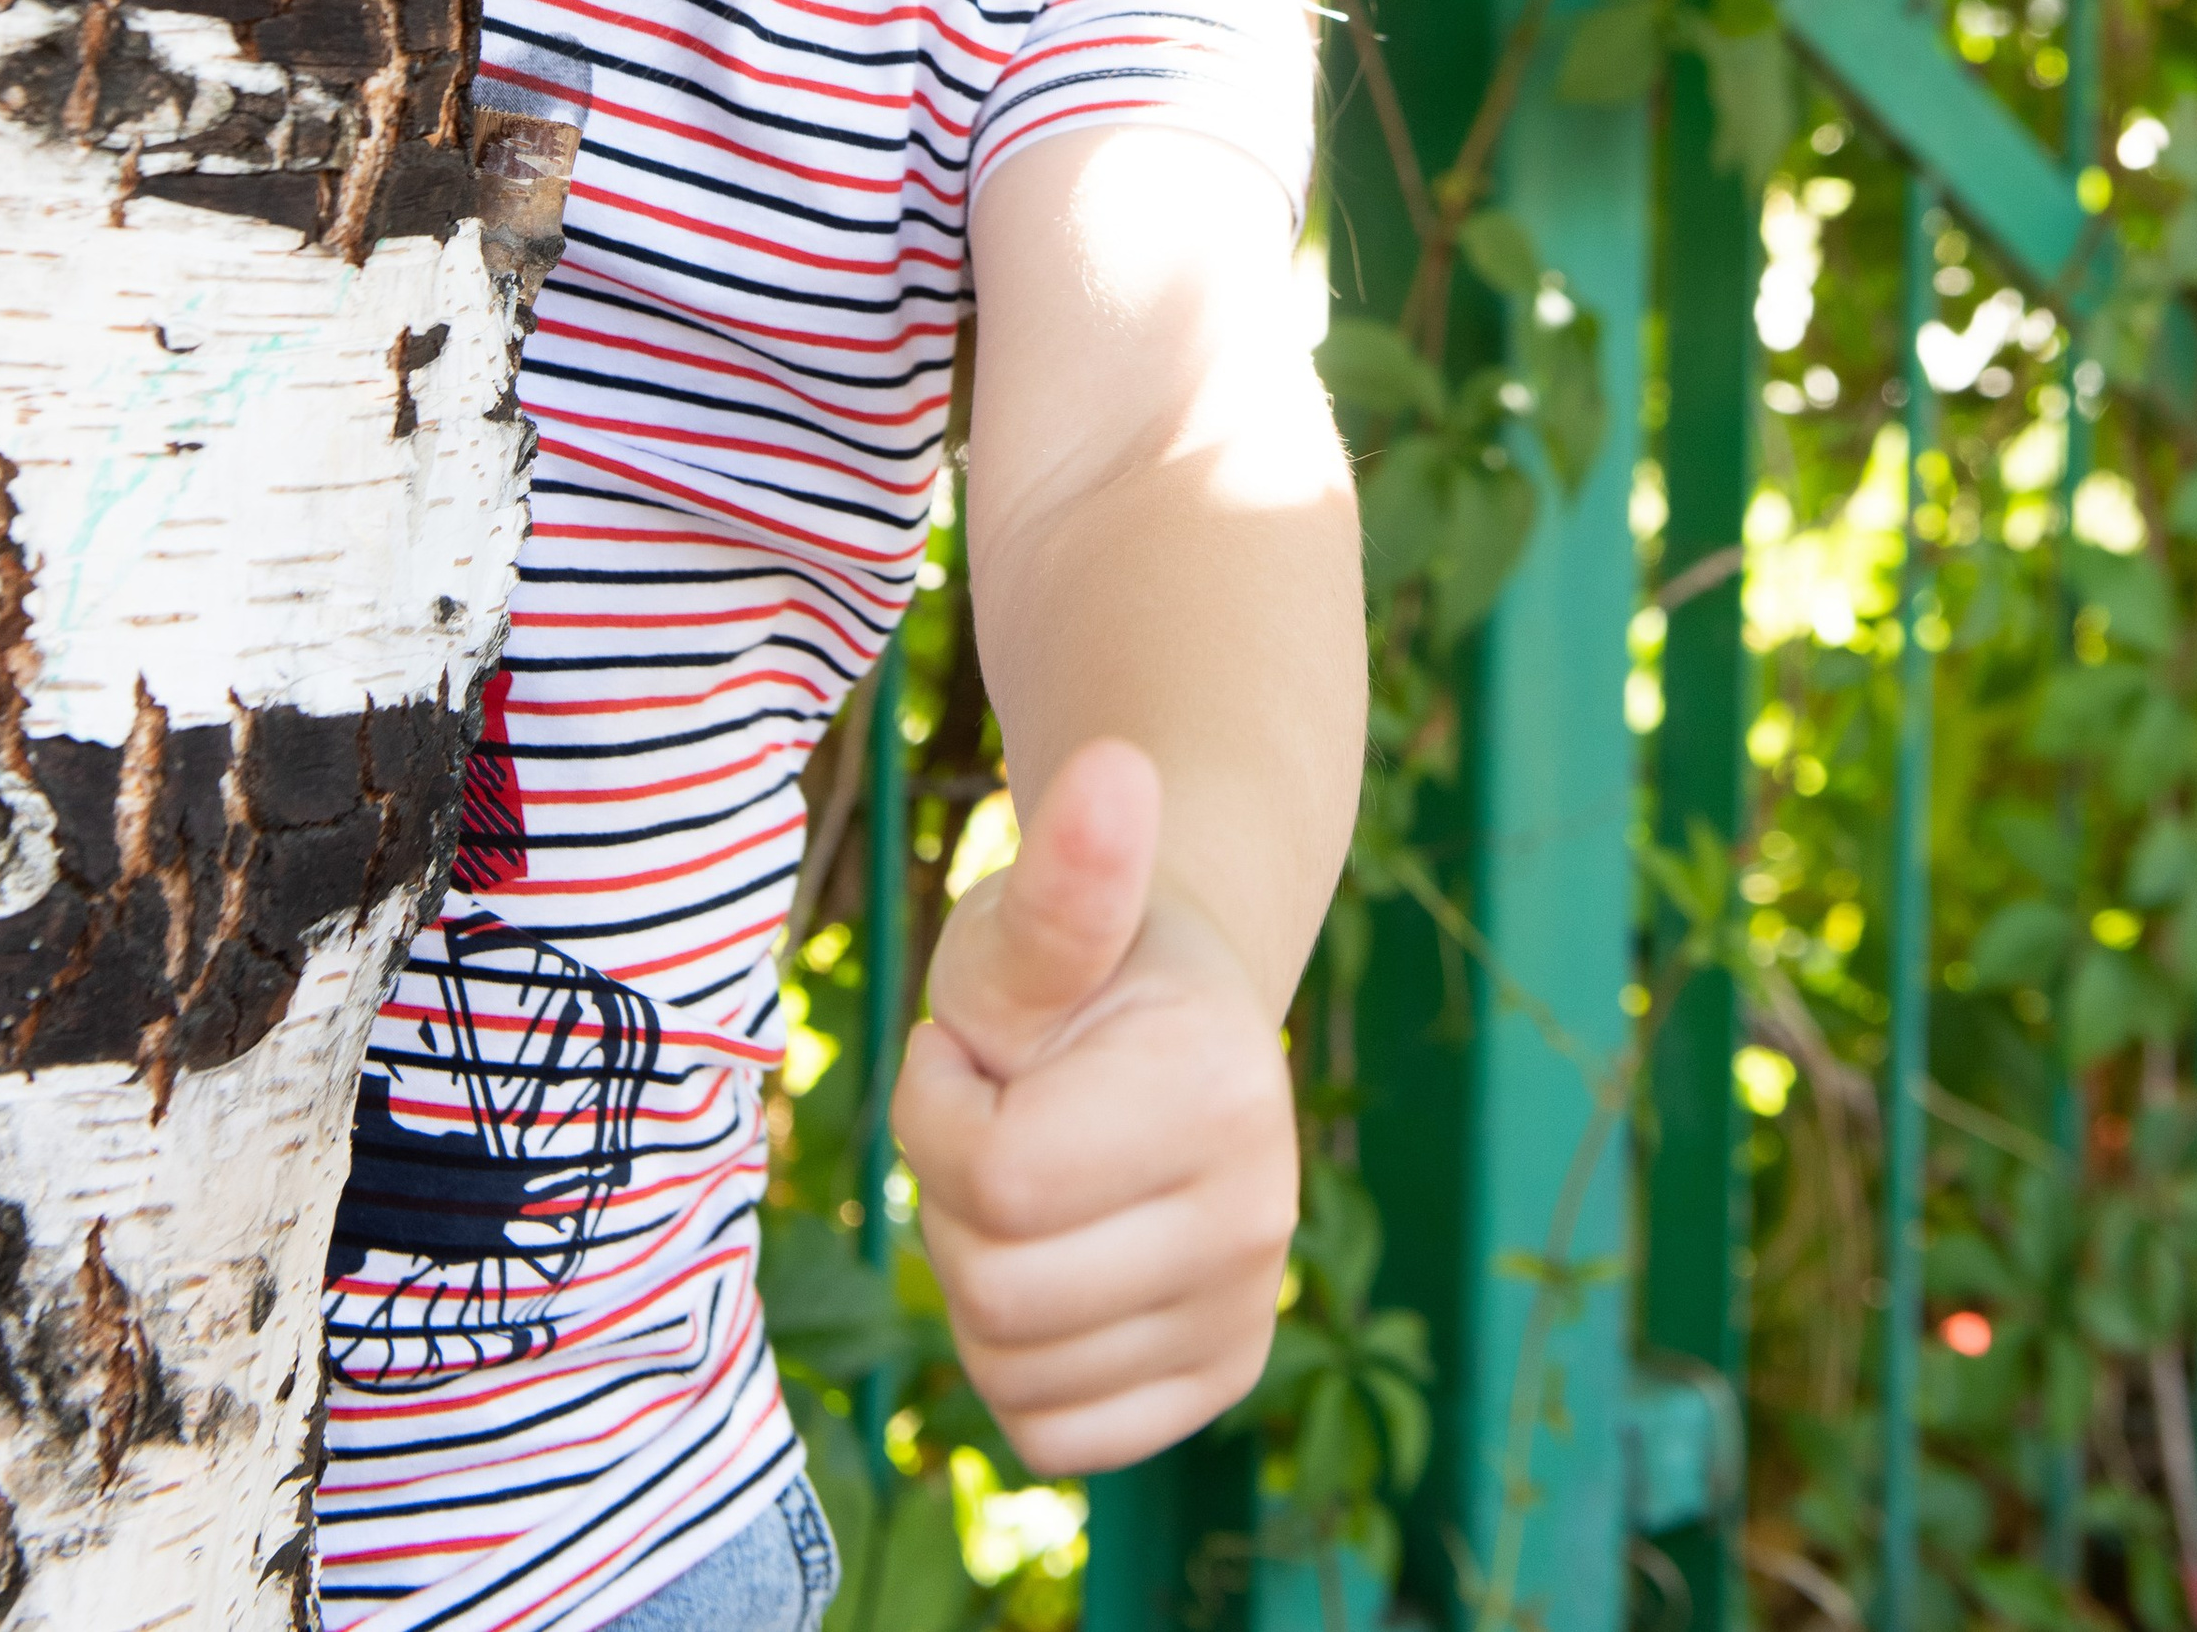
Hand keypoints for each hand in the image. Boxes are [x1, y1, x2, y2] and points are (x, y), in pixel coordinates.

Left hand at [893, 739, 1297, 1474]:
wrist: (1166, 1017)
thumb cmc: (1072, 970)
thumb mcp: (1029, 923)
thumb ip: (1066, 873)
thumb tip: (1115, 764)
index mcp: (1218, 1093)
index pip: (990, 1176)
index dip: (938, 1106)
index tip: (981, 1048)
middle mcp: (1257, 1216)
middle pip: (992, 1287)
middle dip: (952, 1190)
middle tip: (1002, 1112)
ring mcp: (1246, 1307)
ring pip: (1009, 1369)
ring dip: (978, 1270)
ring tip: (1031, 1172)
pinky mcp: (1219, 1375)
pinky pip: (1051, 1432)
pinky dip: (1017, 1360)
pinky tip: (1056, 1258)